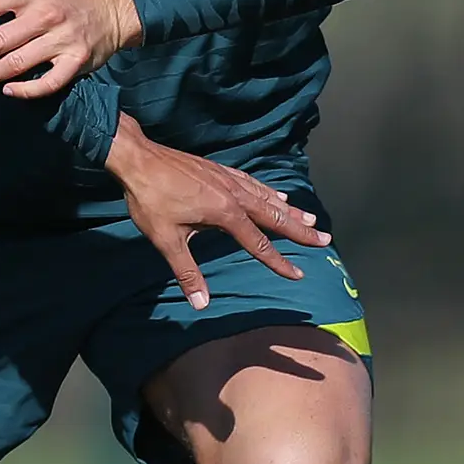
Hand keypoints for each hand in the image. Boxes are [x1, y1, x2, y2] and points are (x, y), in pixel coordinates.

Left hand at [104, 117, 324, 309]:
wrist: (138, 159)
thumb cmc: (150, 200)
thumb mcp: (166, 240)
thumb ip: (187, 272)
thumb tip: (201, 303)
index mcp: (225, 213)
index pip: (258, 243)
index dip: (279, 261)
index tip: (298, 274)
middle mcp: (233, 194)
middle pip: (274, 216)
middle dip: (300, 230)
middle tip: (325, 239)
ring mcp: (228, 179)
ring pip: (267, 197)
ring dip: (290, 210)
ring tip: (309, 219)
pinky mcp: (219, 170)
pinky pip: (253, 183)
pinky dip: (269, 191)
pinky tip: (276, 195)